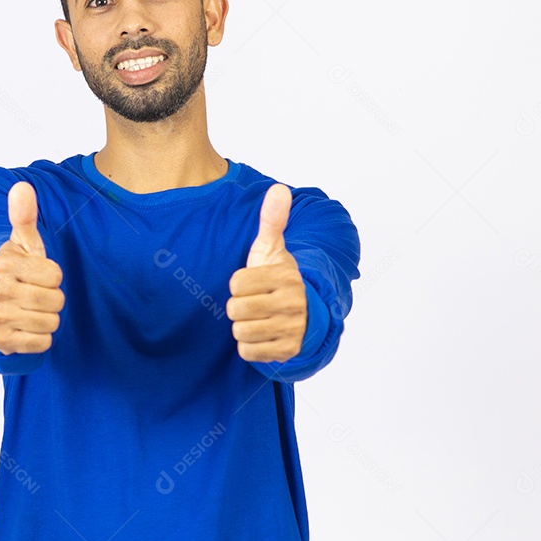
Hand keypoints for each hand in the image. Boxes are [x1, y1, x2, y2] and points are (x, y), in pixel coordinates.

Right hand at [0, 181, 64, 354]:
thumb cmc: (14, 273)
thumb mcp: (20, 244)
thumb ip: (24, 216)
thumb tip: (22, 186)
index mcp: (5, 264)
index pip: (55, 275)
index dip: (51, 276)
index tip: (35, 275)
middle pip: (56, 299)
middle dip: (51, 298)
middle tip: (34, 294)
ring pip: (51, 322)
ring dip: (46, 318)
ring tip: (29, 310)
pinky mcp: (2, 341)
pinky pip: (42, 342)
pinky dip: (39, 338)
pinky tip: (25, 327)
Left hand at [227, 183, 306, 363]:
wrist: (304, 315)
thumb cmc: (277, 279)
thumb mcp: (272, 249)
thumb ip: (272, 221)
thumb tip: (279, 188)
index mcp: (286, 276)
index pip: (237, 282)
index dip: (238, 283)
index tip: (251, 282)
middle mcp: (293, 302)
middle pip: (236, 308)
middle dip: (238, 306)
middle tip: (252, 302)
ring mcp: (292, 328)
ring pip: (240, 331)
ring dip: (242, 326)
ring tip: (256, 318)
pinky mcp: (288, 351)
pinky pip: (248, 351)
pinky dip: (249, 346)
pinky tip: (261, 335)